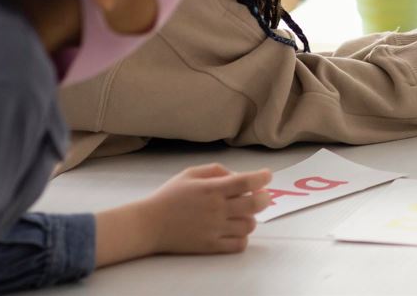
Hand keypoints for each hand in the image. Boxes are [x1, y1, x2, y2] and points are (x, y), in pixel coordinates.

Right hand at [131, 164, 272, 255]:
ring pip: (250, 225)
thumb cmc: (169, 196)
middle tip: (261, 195)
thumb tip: (236, 175)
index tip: (267, 175)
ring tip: (242, 213)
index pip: (246, 181)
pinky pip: (238, 244)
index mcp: (211, 189)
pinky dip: (243, 237)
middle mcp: (217, 209)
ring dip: (251, 217)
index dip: (262, 177)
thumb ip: (215, 170)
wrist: (149, 224)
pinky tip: (235, 229)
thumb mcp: (190, 174)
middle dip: (264, 198)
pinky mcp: (211, 246)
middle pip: (255, 204)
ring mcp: (215, 229)